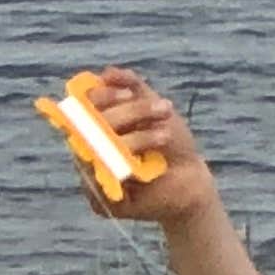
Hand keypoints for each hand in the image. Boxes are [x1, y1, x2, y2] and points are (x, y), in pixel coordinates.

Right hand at [69, 65, 219, 232]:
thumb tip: (106, 72)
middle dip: (130, 114)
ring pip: (97, 152)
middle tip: (164, 110)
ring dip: (136, 139)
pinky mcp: (100, 202)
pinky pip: (102, 183)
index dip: (102, 97)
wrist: (191, 180)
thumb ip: (133, 88)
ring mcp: (90, 177)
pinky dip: (128, 171)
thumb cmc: (170, 144)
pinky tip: (150, 165)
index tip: (130, 94)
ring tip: (165, 135)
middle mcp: (87, 151)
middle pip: (91, 126)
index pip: (83, 106)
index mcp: (95, 127)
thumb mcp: (154, 110)